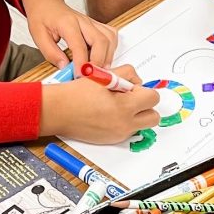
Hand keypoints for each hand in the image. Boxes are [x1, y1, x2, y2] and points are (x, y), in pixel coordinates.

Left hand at [21, 0, 116, 74]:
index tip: (79, 77)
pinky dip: (110, 49)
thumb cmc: (42, 17)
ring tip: (96, 70)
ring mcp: (91, 22)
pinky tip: (101, 59)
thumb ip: (50, 53)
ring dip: (106, 57)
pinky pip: (110, 36)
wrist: (46, 2)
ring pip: (109, 38)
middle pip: (101, 40)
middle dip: (99, 62)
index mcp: (67, 22)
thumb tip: (64, 67)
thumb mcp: (37, 35)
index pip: (79, 44)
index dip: (82, 63)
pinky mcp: (96, 25)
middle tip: (90, 76)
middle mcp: (83, 21)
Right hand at [40, 65, 159, 143]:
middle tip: (130, 97)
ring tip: (121, 105)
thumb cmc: (78, 92)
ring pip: (143, 125)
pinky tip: (110, 113)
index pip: (153, 97)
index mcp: (125, 106)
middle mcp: (125, 124)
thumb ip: (127, 74)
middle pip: (153, 117)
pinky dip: (125, 122)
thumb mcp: (105, 75)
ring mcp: (119, 134)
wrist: (60, 111)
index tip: (131, 87)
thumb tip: (137, 81)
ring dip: (138, 115)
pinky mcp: (112, 139)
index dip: (143, 89)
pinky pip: (128, 130)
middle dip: (146, 105)